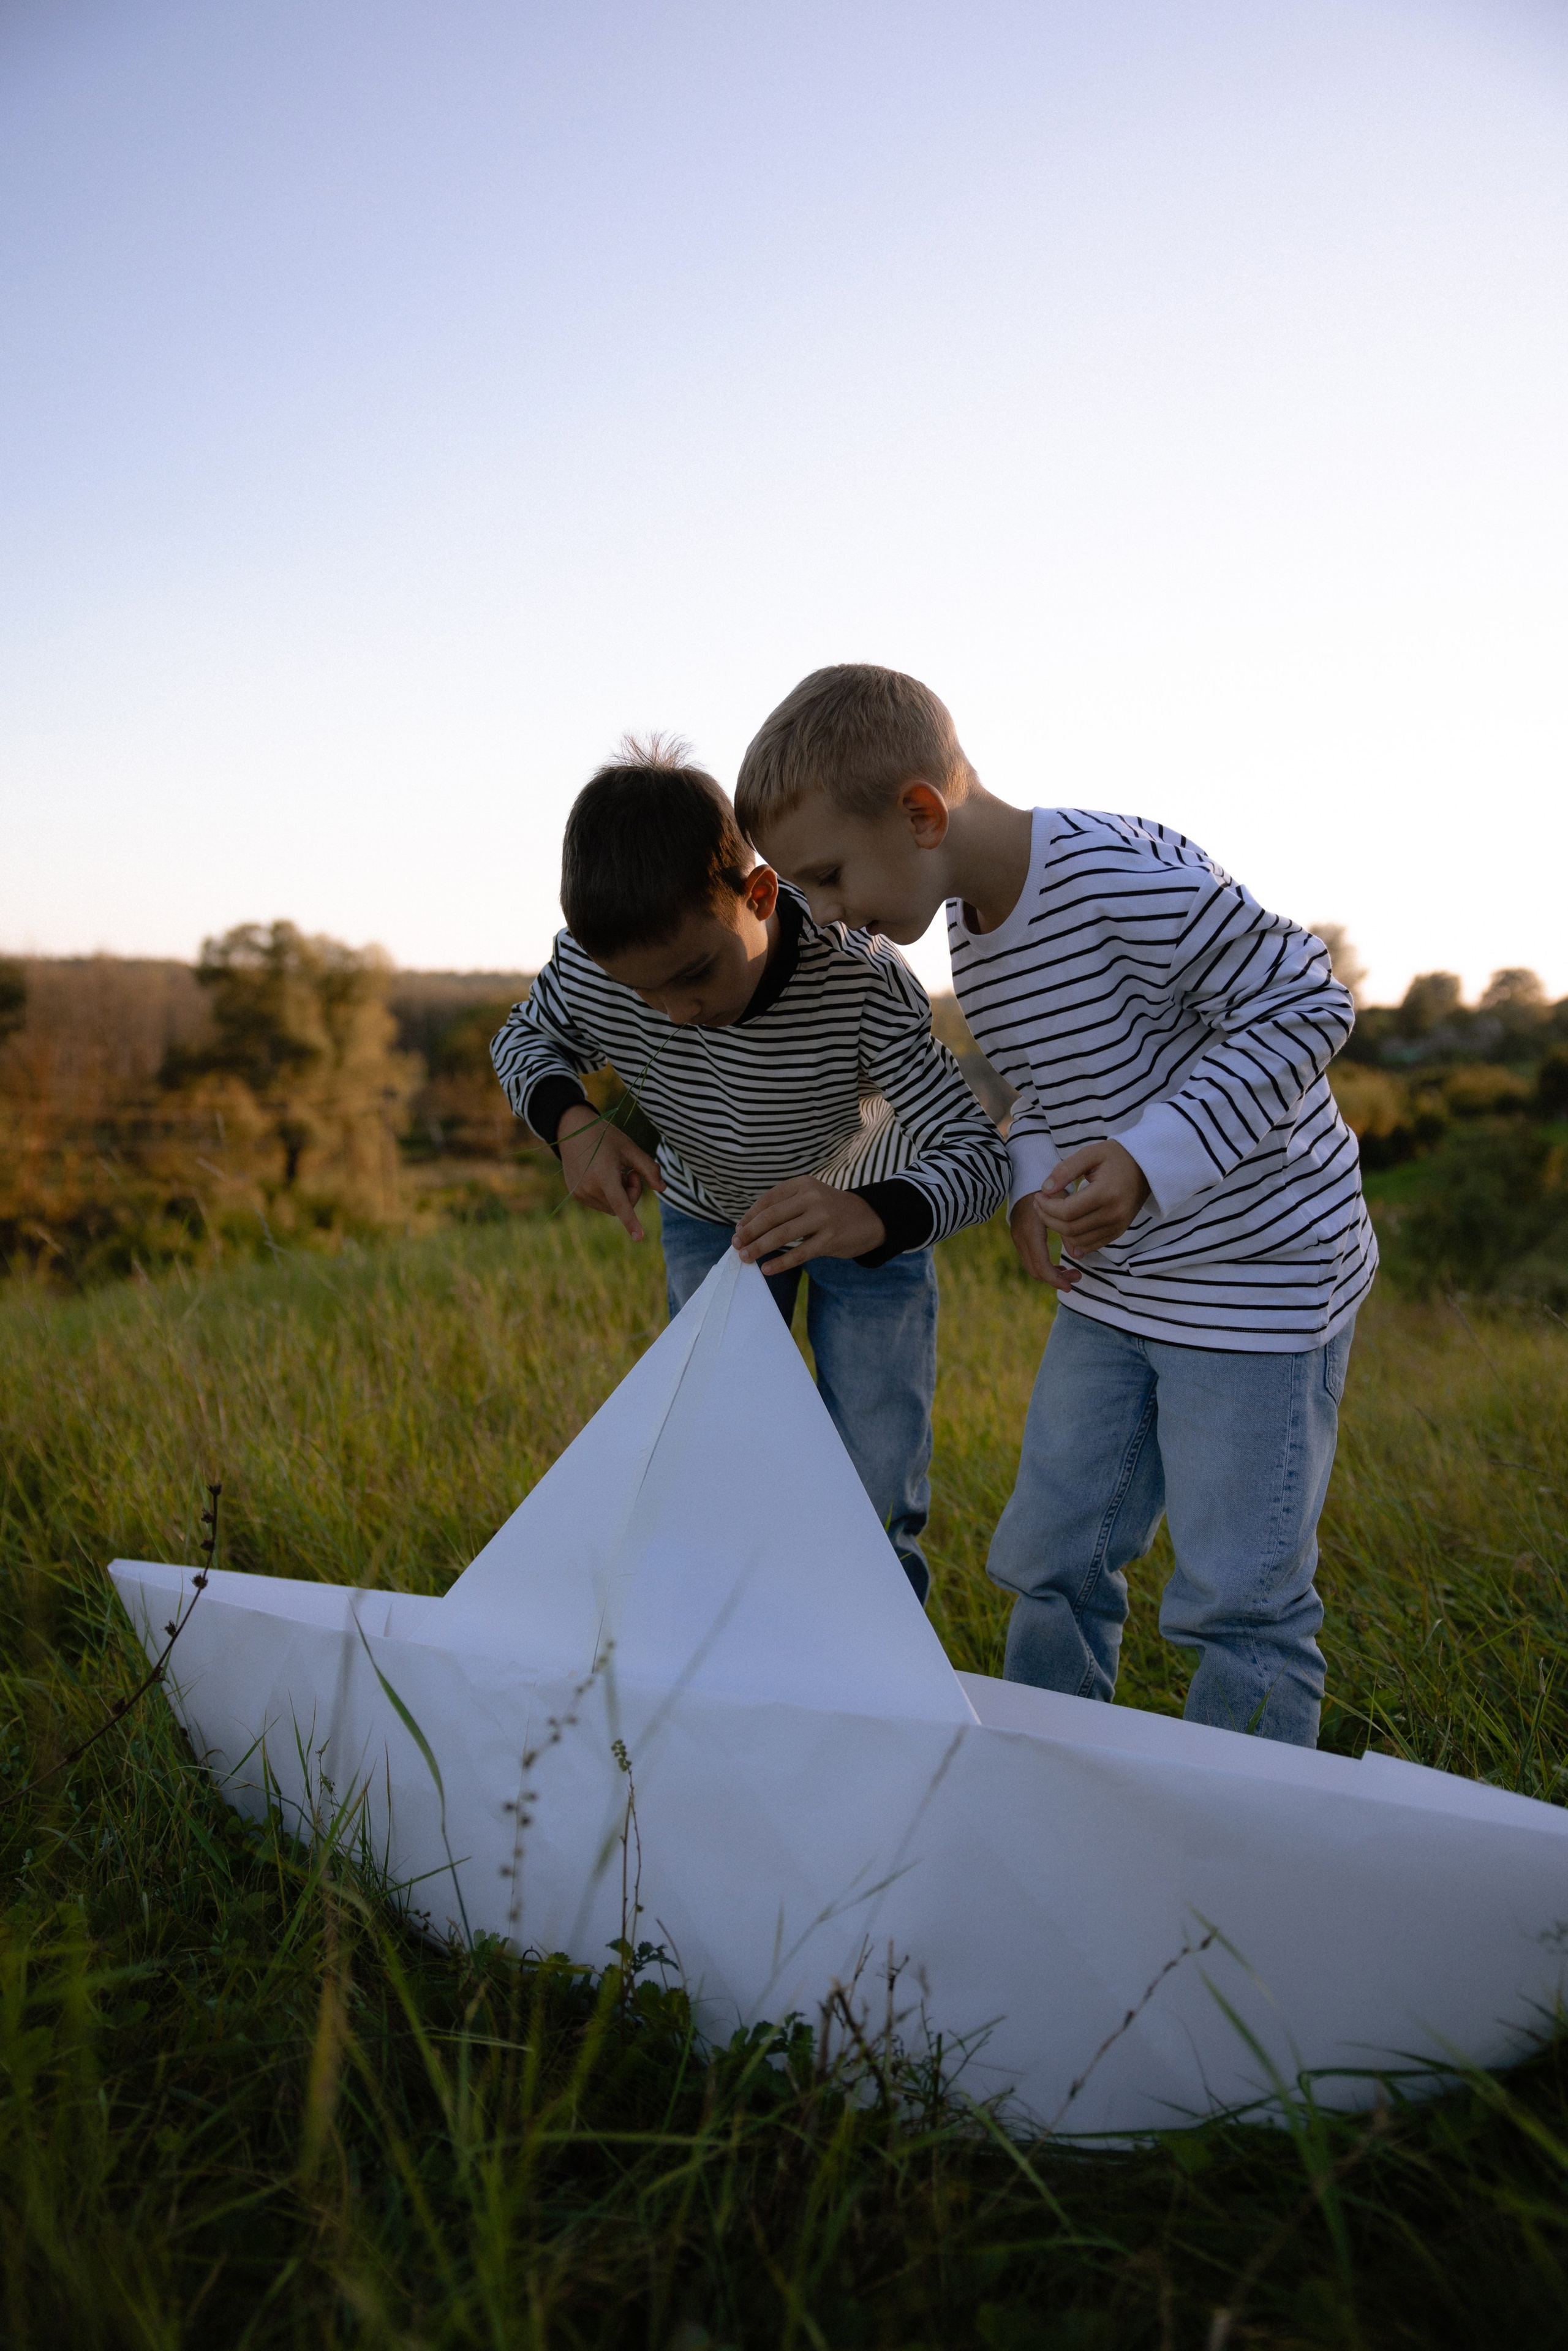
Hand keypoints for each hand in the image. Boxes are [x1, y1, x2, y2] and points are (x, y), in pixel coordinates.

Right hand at [557, 1102, 664, 1240]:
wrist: (572, 1130)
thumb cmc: (606, 1137)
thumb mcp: (631, 1149)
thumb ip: (650, 1169)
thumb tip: (663, 1189)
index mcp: (604, 1175)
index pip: (621, 1203)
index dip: (631, 1221)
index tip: (639, 1238)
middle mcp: (589, 1188)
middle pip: (622, 1206)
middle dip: (631, 1193)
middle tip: (630, 1172)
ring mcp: (580, 1193)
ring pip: (611, 1208)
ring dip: (619, 1194)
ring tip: (613, 1171)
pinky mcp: (575, 1195)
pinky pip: (600, 1203)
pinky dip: (607, 1194)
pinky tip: (602, 1174)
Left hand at [733, 1176, 885, 1274]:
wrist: (870, 1218)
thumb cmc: (830, 1211)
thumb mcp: (809, 1198)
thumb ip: (784, 1208)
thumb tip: (747, 1227)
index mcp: (803, 1184)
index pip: (768, 1200)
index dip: (750, 1217)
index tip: (738, 1230)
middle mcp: (812, 1197)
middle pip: (771, 1217)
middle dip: (750, 1233)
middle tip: (736, 1245)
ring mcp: (822, 1218)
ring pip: (782, 1235)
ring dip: (760, 1248)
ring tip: (746, 1258)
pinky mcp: (830, 1239)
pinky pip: (799, 1254)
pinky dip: (780, 1263)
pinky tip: (767, 1269)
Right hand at [1009, 1192, 1080, 1290]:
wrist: (1026, 1174)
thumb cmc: (1050, 1188)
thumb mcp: (1063, 1205)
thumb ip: (1069, 1231)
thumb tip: (1077, 1255)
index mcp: (1031, 1231)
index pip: (1040, 1265)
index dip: (1055, 1279)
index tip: (1071, 1285)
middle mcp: (1020, 1237)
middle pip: (1035, 1270)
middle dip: (1055, 1279)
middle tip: (1076, 1277)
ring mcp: (1017, 1237)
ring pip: (1031, 1266)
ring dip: (1050, 1273)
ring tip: (1071, 1272)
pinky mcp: (1019, 1235)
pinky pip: (1030, 1258)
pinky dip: (1044, 1265)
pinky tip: (1059, 1264)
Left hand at [1038, 1140, 1150, 1254]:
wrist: (1146, 1168)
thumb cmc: (1116, 1157)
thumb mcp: (1090, 1154)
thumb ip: (1065, 1170)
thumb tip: (1045, 1189)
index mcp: (1106, 1193)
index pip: (1067, 1212)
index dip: (1046, 1207)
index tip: (1039, 1196)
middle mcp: (1114, 1214)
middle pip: (1070, 1229)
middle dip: (1048, 1219)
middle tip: (1040, 1204)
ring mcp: (1118, 1226)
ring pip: (1078, 1241)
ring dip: (1059, 1230)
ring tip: (1051, 1212)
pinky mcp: (1118, 1232)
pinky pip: (1090, 1245)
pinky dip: (1074, 1239)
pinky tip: (1066, 1223)